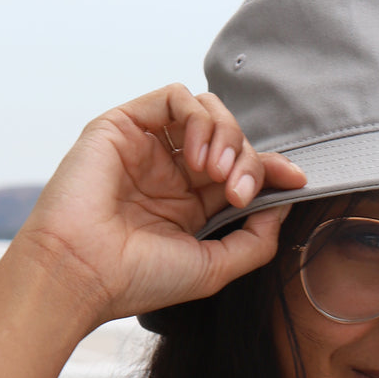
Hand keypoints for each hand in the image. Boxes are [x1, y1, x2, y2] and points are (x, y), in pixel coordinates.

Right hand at [7, 84, 306, 330]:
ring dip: (226, 137)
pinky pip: (174, 98)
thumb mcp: (215, 267)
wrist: (82, 274)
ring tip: (216, 174)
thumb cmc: (138, 279)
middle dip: (248, 160)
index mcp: (189, 205)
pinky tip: (195, 158)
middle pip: (231, 139)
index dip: (272, 169)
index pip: (241, 170)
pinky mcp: (123, 125)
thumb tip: (283, 204)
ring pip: (208, 111)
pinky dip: (197, 120)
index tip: (296, 179)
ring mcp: (147, 147)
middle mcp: (169, 172)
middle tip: (238, 193)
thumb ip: (257, 239)